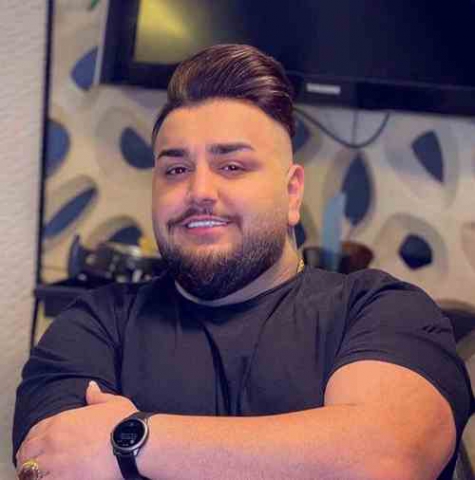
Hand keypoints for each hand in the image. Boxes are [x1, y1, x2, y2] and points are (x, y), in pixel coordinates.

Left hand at [17, 382, 137, 479]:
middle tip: (32, 463)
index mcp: (62, 421)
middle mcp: (53, 442)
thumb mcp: (112, 402)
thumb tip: (91, 386)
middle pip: (28, 453)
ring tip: (37, 475)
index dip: (33, 440)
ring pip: (29, 472)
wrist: (132, 444)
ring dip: (32, 473)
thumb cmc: (123, 422)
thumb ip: (97, 396)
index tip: (35, 446)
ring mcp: (56, 463)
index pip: (35, 432)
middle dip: (28, 457)